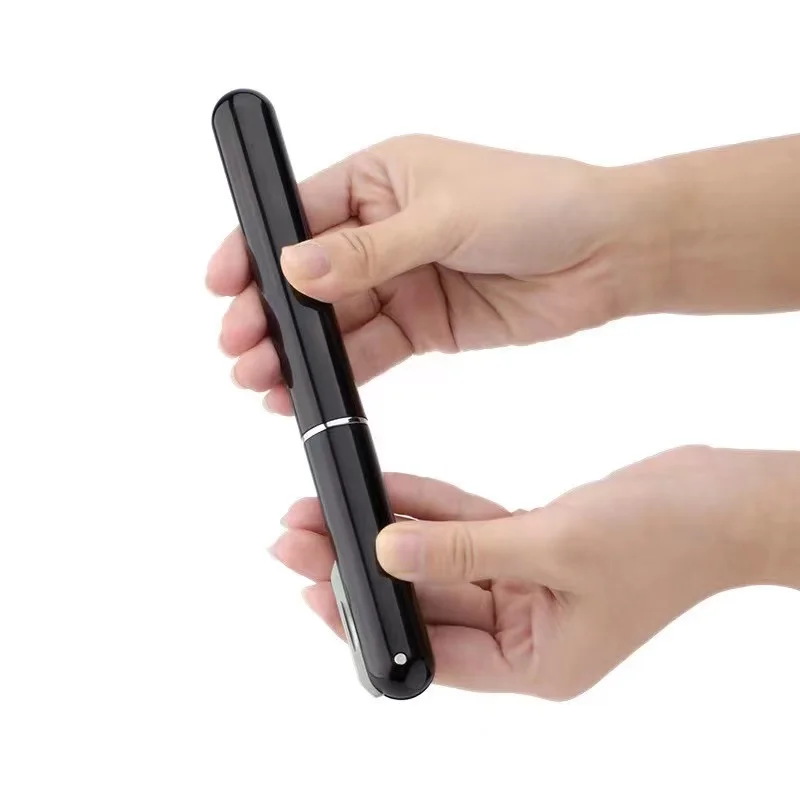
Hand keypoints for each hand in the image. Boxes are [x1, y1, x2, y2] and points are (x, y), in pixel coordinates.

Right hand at [207, 134, 665, 413]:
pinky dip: (340, 371)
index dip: (254, 249)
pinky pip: (371, 349)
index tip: (221, 284)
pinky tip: (307, 391)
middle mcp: (382, 229)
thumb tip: (293, 269)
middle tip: (239, 347)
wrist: (609, 253)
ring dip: (298, 351)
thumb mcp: (445, 215)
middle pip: (308, 275)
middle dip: (270, 312)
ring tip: (261, 381)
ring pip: (334, 320)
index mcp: (380, 178)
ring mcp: (402, 280)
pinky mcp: (424, 324)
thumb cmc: (539, 203)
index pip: (298, 214)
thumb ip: (367, 250)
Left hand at [271, 446, 799, 698]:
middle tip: (297, 534)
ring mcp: (525, 587)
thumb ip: (464, 552)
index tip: (310, 584)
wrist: (723, 499)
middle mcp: (524, 633)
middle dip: (357, 566)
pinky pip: (465, 527)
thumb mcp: (556, 547)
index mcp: (534, 664)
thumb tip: (386, 552)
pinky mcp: (529, 544)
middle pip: (421, 600)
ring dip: (383, 532)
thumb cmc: (666, 540)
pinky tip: (383, 489)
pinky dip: (427, 508)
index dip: (365, 619)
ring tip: (321, 507)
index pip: (428, 651)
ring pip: (436, 560)